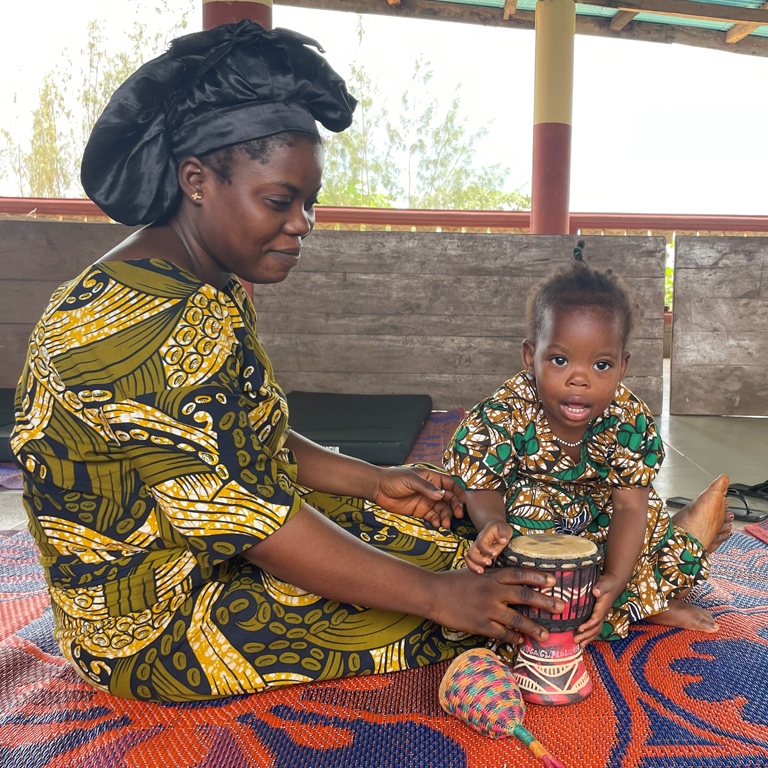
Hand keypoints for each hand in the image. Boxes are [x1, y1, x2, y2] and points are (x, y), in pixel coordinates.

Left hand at [372, 466, 465, 527]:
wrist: (378, 489)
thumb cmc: (394, 478)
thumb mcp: (411, 479)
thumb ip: (426, 487)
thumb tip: (441, 495)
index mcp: (431, 478)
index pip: (449, 484)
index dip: (458, 491)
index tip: (464, 500)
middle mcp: (431, 490)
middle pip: (449, 498)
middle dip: (455, 506)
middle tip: (458, 514)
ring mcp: (426, 501)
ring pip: (442, 509)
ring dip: (446, 516)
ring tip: (446, 524)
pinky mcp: (420, 511)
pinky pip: (432, 516)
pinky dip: (436, 521)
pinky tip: (436, 524)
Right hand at [430, 567, 565, 644]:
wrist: (434, 594)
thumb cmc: (454, 581)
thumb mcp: (476, 572)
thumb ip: (494, 576)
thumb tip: (513, 580)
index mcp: (492, 576)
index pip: (519, 574)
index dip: (537, 576)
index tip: (553, 579)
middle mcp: (493, 591)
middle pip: (525, 596)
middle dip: (545, 602)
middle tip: (561, 606)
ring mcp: (487, 609)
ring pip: (517, 620)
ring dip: (533, 628)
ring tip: (546, 635)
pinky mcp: (480, 625)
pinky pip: (502, 633)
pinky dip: (513, 638)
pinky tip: (521, 641)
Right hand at [466, 521, 513, 573]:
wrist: (495, 529)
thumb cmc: (500, 529)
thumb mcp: (505, 528)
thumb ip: (504, 533)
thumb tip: (502, 540)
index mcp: (484, 536)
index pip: (480, 542)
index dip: (486, 549)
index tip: (495, 553)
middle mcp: (478, 543)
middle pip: (471, 551)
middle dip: (478, 559)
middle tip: (489, 563)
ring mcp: (477, 550)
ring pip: (469, 558)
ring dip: (473, 566)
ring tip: (481, 571)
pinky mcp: (478, 556)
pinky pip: (471, 562)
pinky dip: (473, 568)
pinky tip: (481, 571)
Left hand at [574, 573, 622, 647]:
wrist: (614, 584)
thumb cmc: (607, 584)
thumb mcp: (604, 584)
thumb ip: (600, 588)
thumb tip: (596, 592)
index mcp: (602, 608)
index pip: (595, 620)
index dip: (588, 626)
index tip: (579, 629)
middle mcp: (602, 615)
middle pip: (595, 629)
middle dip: (586, 636)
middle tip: (575, 640)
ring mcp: (601, 616)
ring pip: (596, 631)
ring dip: (588, 638)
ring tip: (579, 645)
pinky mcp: (599, 616)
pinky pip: (595, 628)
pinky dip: (590, 635)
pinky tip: (583, 640)